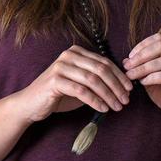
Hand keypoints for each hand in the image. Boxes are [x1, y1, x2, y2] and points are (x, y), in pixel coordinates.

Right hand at [16, 45, 131, 122]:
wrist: (30, 104)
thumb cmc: (59, 95)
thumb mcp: (81, 84)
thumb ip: (97, 80)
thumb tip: (123, 85)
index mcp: (76, 52)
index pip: (104, 62)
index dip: (119, 76)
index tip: (130, 89)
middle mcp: (68, 56)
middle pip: (101, 69)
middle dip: (116, 86)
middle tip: (126, 100)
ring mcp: (61, 67)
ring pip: (93, 80)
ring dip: (108, 95)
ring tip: (117, 106)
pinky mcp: (55, 81)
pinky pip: (82, 91)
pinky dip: (95, 100)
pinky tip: (103, 108)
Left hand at [123, 33, 160, 130]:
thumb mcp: (153, 78)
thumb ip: (143, 67)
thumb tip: (126, 60)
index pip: (160, 38)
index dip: (142, 45)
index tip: (130, 57)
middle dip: (141, 56)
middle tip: (127, 66)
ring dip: (144, 67)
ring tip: (131, 75)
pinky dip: (152, 77)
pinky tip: (143, 82)